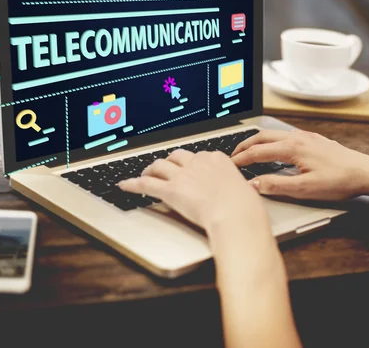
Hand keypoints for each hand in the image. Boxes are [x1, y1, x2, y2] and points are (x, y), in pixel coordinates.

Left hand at [118, 149, 267, 231]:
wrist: (235, 213)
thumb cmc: (243, 206)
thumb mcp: (243, 189)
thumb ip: (233, 186)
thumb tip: (237, 192)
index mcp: (216, 159)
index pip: (199, 155)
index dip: (191, 162)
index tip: (189, 167)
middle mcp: (198, 163)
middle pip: (177, 156)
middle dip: (170, 161)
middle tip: (165, 168)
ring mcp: (183, 175)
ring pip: (160, 166)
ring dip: (151, 169)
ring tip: (146, 173)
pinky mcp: (171, 190)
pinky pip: (146, 184)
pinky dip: (133, 184)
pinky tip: (125, 185)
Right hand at [231, 130, 368, 199]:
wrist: (366, 173)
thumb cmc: (339, 181)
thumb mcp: (305, 189)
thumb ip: (276, 185)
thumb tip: (253, 184)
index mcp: (292, 148)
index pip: (258, 152)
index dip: (241, 159)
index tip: (229, 165)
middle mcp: (297, 138)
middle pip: (262, 137)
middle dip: (244, 145)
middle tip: (232, 155)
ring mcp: (307, 136)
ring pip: (274, 134)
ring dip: (258, 142)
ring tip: (249, 151)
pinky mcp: (314, 139)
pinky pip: (286, 136)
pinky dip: (272, 141)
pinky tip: (275, 150)